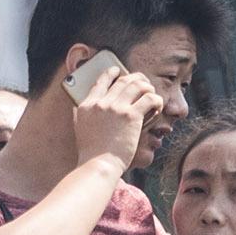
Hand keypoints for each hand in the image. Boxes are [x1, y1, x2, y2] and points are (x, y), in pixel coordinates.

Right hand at [62, 47, 171, 177]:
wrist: (99, 164)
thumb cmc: (92, 153)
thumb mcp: (80, 129)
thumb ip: (80, 115)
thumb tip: (78, 106)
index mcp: (87, 105)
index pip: (101, 81)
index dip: (111, 73)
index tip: (118, 70)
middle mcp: (101, 103)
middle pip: (122, 80)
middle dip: (136, 78)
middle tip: (144, 83)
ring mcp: (116, 108)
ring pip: (137, 85)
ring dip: (148, 87)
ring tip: (152, 94)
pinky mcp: (131, 116)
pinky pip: (149, 98)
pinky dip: (156, 99)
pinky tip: (157, 106)